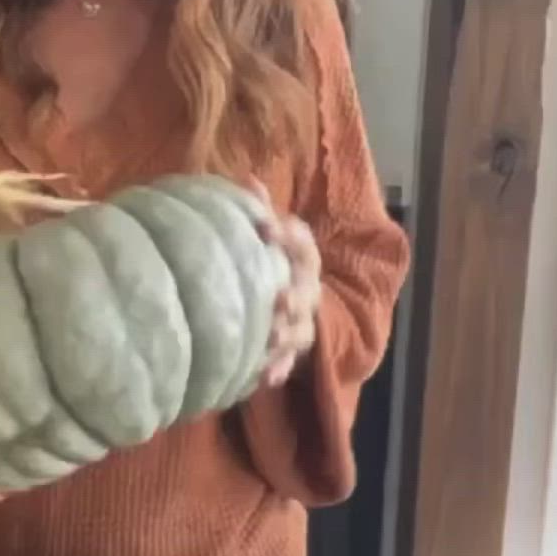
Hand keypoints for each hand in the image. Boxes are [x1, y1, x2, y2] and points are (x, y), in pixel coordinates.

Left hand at [253, 195, 321, 389]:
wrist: (283, 308)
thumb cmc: (267, 265)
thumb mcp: (265, 236)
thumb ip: (257, 211)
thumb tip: (248, 178)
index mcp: (302, 260)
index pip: (304, 244)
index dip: (290, 235)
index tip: (267, 227)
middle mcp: (307, 292)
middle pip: (307, 293)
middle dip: (295, 296)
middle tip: (278, 298)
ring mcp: (301, 325)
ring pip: (301, 332)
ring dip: (286, 336)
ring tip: (268, 340)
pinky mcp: (289, 354)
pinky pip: (287, 364)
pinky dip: (279, 370)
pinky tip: (265, 377)